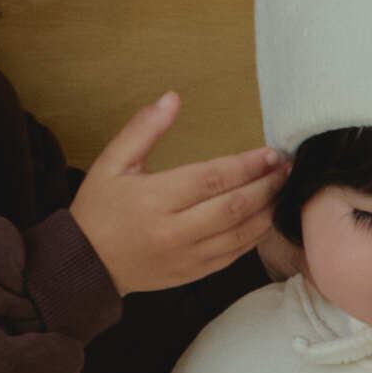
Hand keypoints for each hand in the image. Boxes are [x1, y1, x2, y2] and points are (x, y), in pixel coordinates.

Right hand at [71, 96, 288, 299]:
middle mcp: (173, 231)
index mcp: (154, 199)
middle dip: (266, 186)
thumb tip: (172, 98)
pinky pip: (233, 256)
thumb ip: (143, 129)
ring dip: (267, 211)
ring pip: (239, 234)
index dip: (246, 165)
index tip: (269, 153)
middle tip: (286, 168)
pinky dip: (254, 236)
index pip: (212, 179)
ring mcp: (185, 257)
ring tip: (282, 190)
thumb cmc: (99, 210)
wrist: (85, 265)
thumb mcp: (112, 163)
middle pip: (233, 207)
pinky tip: (264, 218)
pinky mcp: (192, 274)